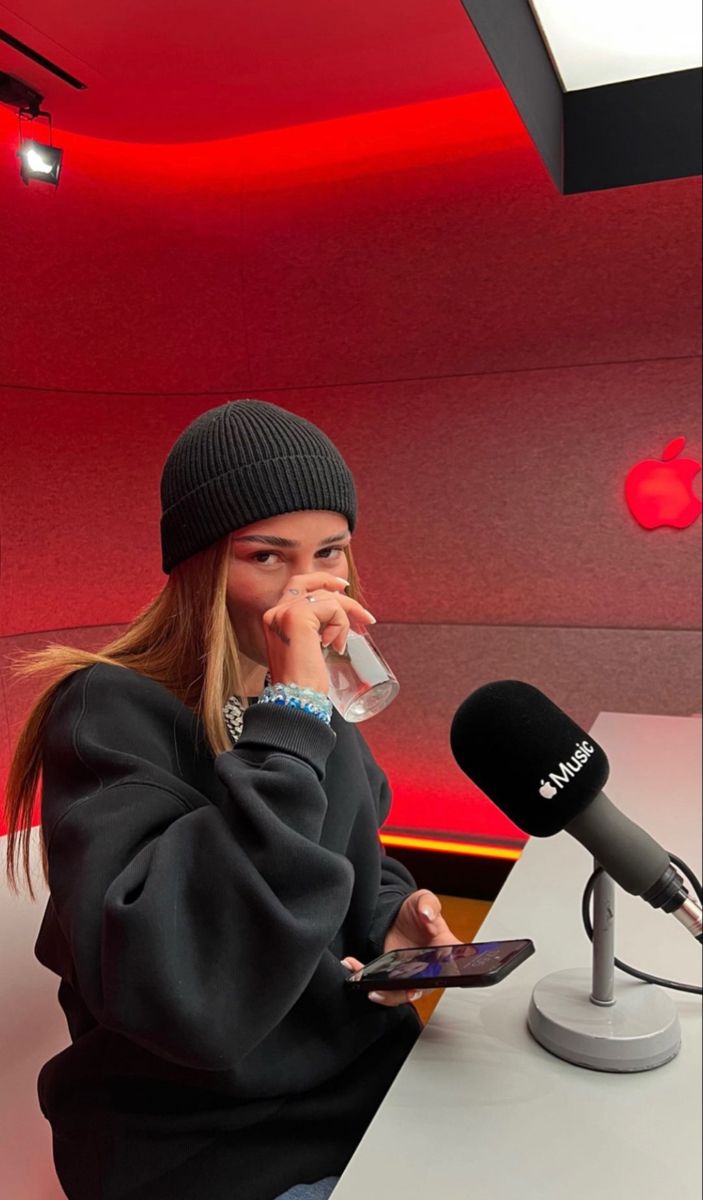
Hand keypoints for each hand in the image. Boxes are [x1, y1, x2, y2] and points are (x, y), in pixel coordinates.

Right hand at [262, 571, 375, 693]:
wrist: (295, 698)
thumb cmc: (303, 682)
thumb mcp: (305, 649)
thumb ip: (311, 631)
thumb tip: (334, 618)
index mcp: (274, 619)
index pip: (296, 586)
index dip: (319, 581)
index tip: (342, 588)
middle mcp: (275, 612)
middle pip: (308, 581)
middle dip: (333, 584)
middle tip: (353, 597)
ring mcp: (285, 612)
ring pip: (326, 598)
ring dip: (342, 619)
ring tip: (339, 645)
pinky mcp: (297, 617)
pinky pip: (332, 608)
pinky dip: (340, 624)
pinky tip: (334, 645)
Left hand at [340, 891, 462, 1007]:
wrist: (396, 916)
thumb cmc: (416, 910)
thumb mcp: (424, 899)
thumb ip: (429, 904)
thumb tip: (427, 915)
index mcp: (446, 948)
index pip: (453, 967)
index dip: (445, 977)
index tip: (431, 976)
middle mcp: (431, 967)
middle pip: (424, 988)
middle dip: (407, 993)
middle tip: (394, 990)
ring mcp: (412, 974)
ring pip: (403, 993)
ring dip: (386, 993)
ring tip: (369, 986)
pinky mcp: (395, 977)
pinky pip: (385, 987)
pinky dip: (370, 983)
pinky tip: (356, 969)